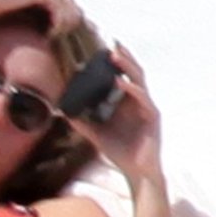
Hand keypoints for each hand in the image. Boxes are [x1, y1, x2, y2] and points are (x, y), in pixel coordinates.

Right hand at [0, 0, 82, 34]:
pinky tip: (49, 33)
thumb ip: (29, 13)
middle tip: (62, 35)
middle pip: (70, 0)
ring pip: (68, 5)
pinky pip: (59, 8)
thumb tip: (36, 26)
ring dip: (65, 23)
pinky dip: (58, 22)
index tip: (59, 31)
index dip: (64, 15)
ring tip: (56, 36)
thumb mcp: (14, 9)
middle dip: (69, 18)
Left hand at [69, 43, 163, 183]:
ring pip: (139, 81)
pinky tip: (120, 83)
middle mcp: (138, 102)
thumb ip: (82, 122)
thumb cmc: (120, 152)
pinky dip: (132, 90)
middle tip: (110, 42)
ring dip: (128, 67)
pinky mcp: (152, 118)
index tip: (98, 49)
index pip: (120, 77)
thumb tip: (63, 111)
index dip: (112, 64)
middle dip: (123, 57)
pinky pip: (143, 100)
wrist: (137, 173)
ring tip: (114, 55)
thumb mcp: (96, 135)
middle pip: (132, 73)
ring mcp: (146, 108)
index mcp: (126, 103)